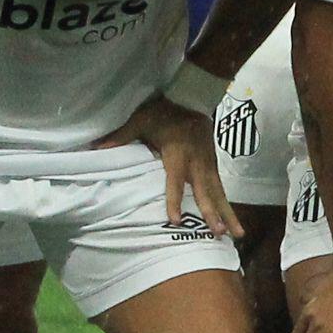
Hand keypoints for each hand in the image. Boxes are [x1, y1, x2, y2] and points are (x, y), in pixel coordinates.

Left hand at [118, 90, 235, 236]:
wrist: (190, 97)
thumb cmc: (163, 111)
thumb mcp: (140, 120)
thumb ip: (121, 135)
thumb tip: (96, 147)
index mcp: (177, 153)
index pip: (175, 181)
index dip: (174, 200)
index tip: (175, 221)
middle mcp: (196, 161)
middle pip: (204, 191)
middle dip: (211, 213)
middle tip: (218, 234)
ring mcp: (208, 163)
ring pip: (218, 192)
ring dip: (227, 213)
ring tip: (237, 234)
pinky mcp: (213, 164)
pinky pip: (220, 187)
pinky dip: (227, 204)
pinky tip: (231, 221)